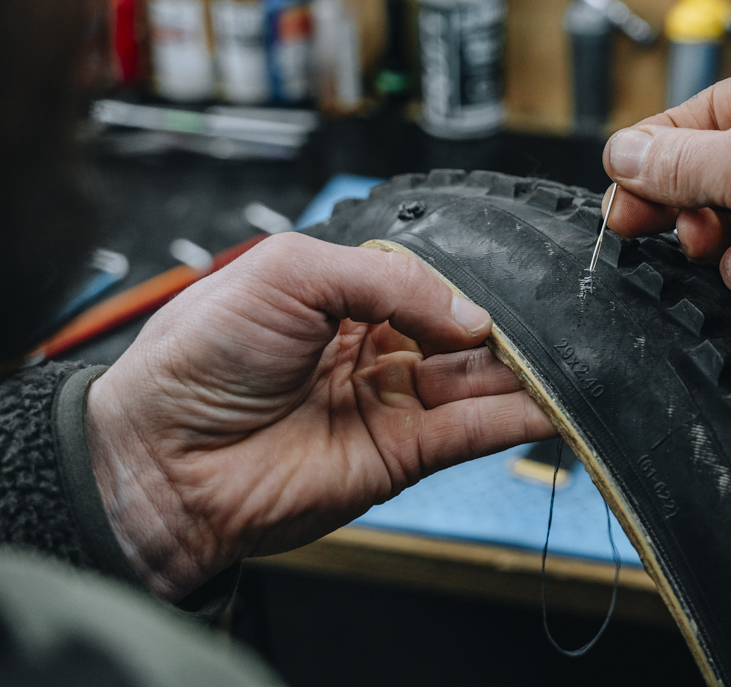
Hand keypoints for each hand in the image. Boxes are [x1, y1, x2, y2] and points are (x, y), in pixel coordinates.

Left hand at [85, 233, 554, 600]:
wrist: (159, 458)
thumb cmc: (197, 358)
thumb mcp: (290, 271)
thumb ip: (389, 279)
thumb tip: (468, 314)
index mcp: (342, 295)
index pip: (429, 278)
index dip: (466, 278)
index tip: (507, 275)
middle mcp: (372, 347)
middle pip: (462, 331)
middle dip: (507, 322)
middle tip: (552, 314)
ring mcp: (389, 402)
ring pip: (477, 381)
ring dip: (524, 371)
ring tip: (571, 355)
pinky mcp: (399, 457)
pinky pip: (469, 433)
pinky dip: (515, 419)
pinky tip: (551, 404)